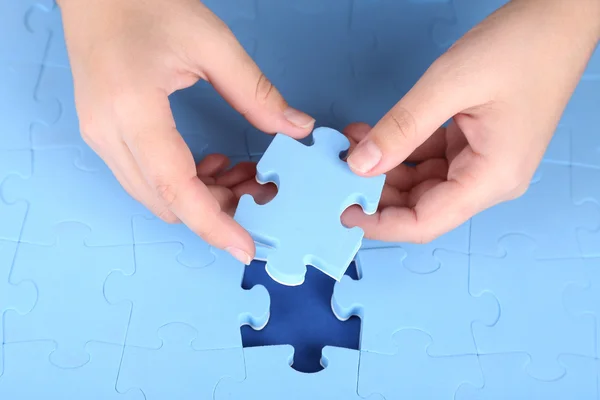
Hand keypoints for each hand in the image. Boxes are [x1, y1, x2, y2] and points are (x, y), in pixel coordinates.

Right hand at [57, 0, 313, 262]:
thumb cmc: (147, 2)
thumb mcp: (212, 44)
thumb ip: (256, 94)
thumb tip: (296, 129)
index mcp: (133, 110)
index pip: (176, 188)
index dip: (213, 225)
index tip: (246, 248)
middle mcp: (108, 134)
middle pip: (165, 203)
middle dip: (216, 211)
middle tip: (260, 192)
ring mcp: (100, 137)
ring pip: (155, 197)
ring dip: (201, 198)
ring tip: (241, 175)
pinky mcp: (104, 134)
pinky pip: (146, 179)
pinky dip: (183, 184)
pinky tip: (212, 164)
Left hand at [343, 0, 599, 243]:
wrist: (558, 20)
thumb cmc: (522, 47)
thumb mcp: (450, 85)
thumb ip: (402, 128)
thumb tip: (359, 164)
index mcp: (492, 178)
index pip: (425, 222)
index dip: (380, 223)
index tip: (342, 211)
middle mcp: (487, 180)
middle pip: (420, 205)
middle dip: (376, 190)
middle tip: (338, 169)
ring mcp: (479, 163)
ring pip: (419, 183)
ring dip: (383, 166)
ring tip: (351, 144)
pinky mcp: (471, 145)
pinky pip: (427, 159)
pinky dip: (398, 149)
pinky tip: (371, 133)